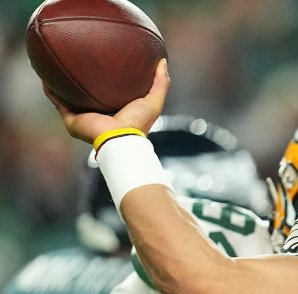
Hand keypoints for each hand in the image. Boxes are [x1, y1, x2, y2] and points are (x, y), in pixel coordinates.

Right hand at [43, 58, 169, 143]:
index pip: (110, 94)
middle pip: (87, 95)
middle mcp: (98, 114)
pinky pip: (58, 102)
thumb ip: (160, 82)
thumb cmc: (138, 124)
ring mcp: (84, 117)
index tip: (105, 64)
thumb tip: (163, 62)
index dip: (107, 81)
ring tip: (57, 66)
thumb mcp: (153, 100)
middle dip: (83, 81)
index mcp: (116, 111)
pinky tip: (46, 76)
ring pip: (70, 98)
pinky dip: (51, 91)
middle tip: (80, 61)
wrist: (120, 139)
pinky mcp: (72, 120)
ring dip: (63, 84)